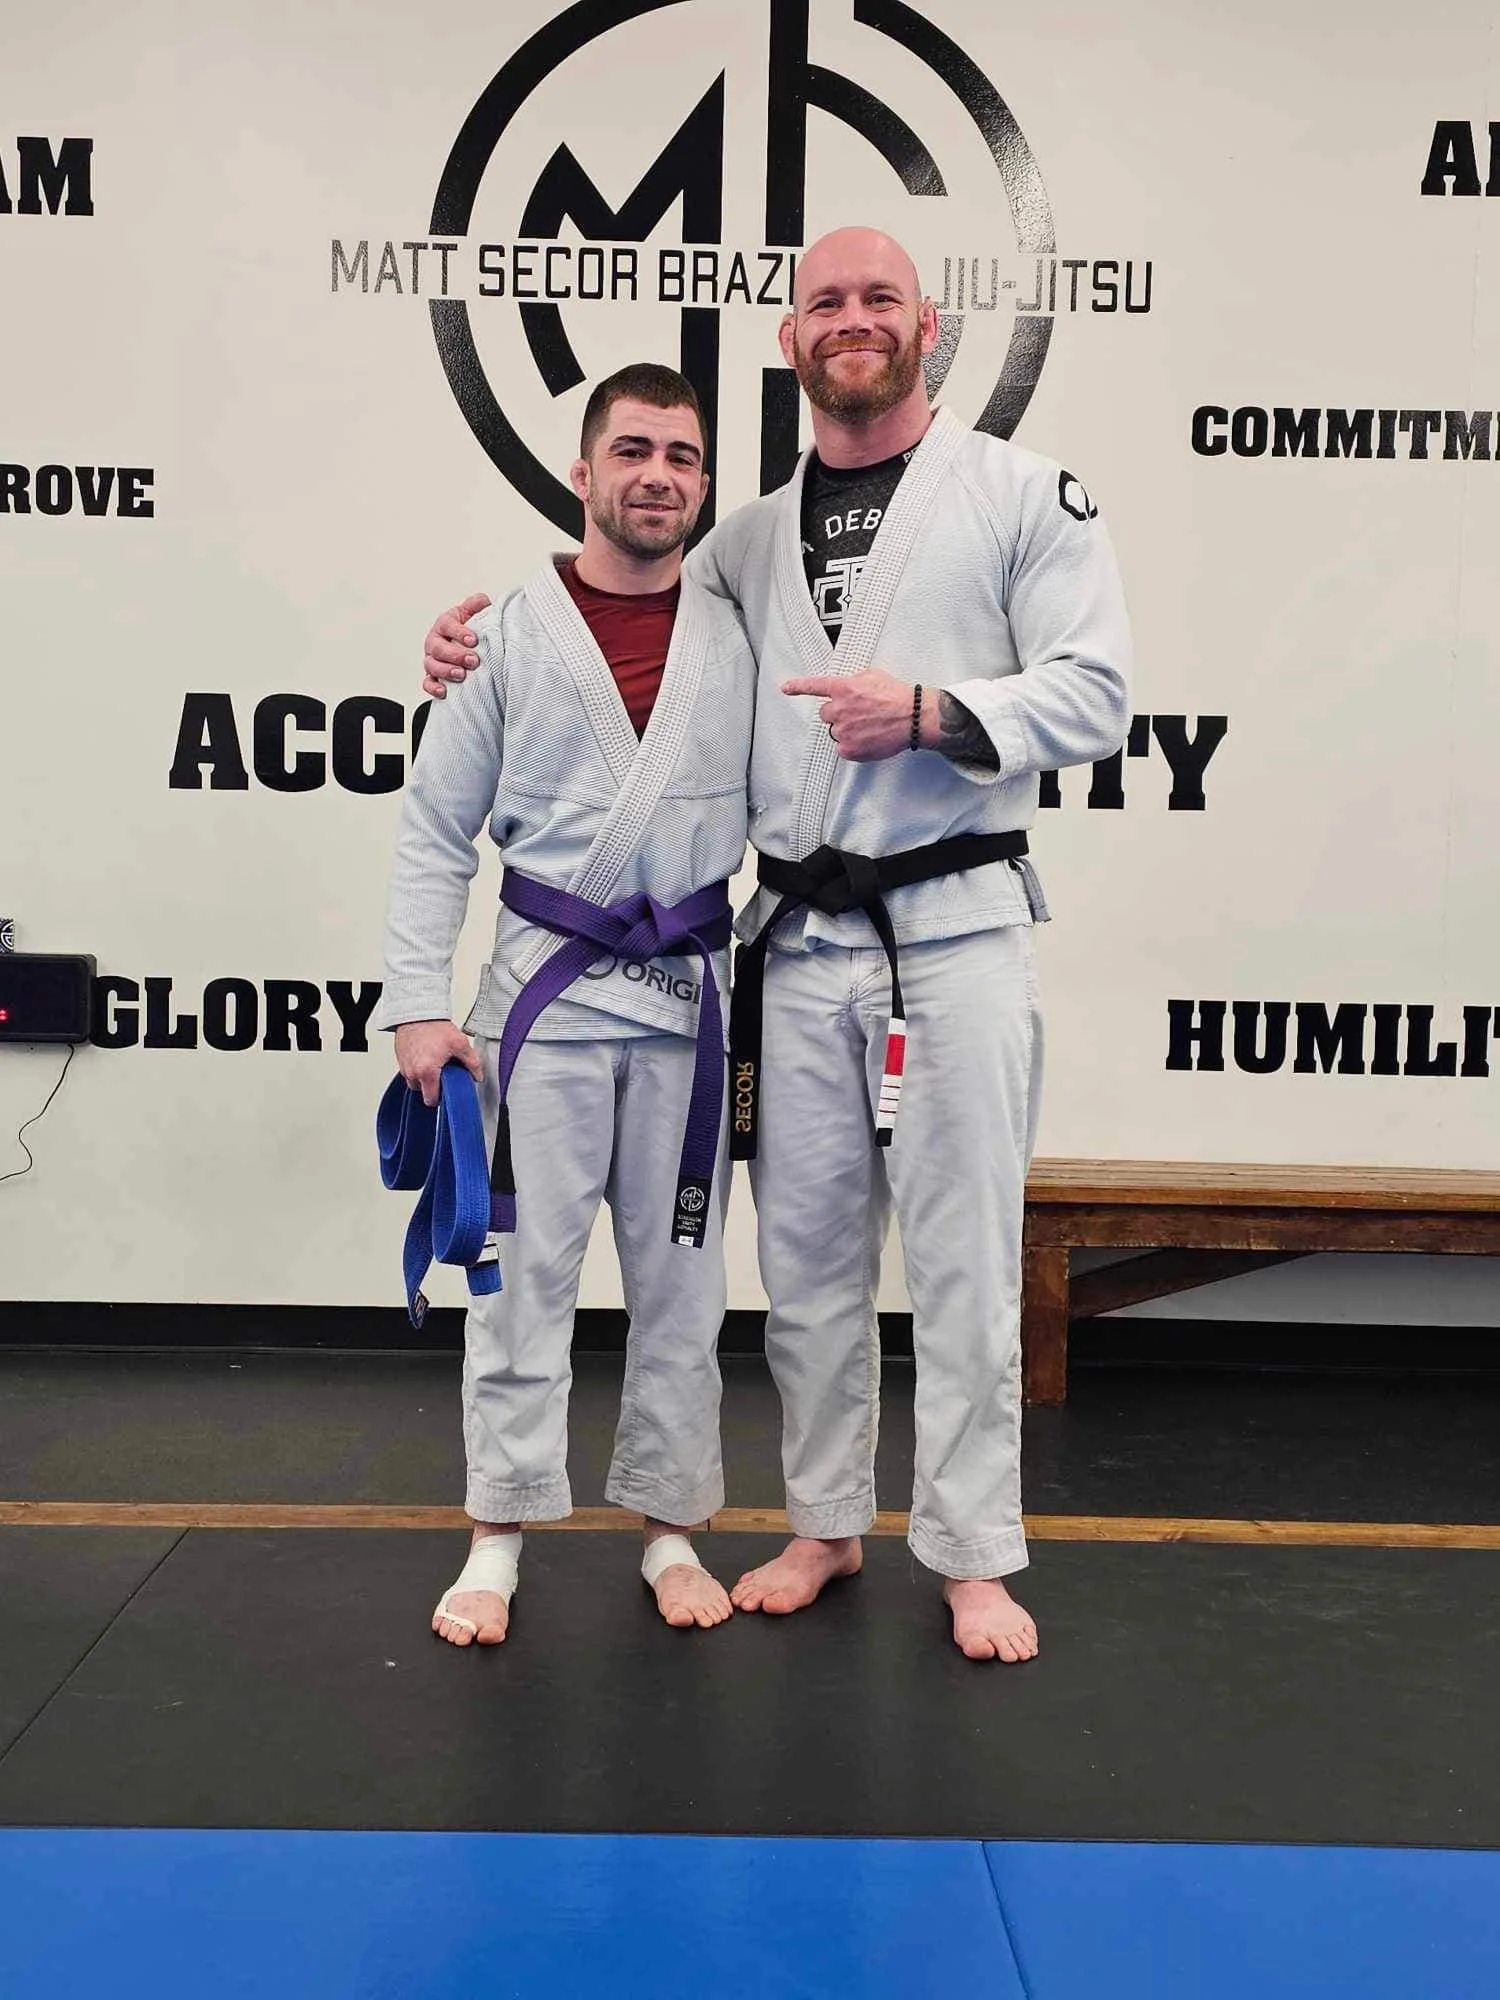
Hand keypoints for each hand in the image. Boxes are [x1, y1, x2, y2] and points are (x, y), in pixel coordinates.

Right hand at [394, 1021, 483, 1106]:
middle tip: (443, 1072)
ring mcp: (404, 1067)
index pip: (431, 1100)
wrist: (417, 1013)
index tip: (448, 1090)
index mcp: (427, 1072)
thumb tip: (477, 1076)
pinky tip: (427, 1056)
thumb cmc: (434, 1027)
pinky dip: (418, 1068)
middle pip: (423, 1092)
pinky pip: (410, 1071)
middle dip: (433, 1086)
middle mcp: (412, 1072)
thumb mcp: (460, 1043)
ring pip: (415, 1082)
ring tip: (435, 1062)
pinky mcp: (400, 1060)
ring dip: (425, 1077)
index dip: (441, 1097)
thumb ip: (472, 1063)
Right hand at [422, 594, 491, 699]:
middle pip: (438, 647)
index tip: (474, 640)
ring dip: (446, 671)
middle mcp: (435, 641)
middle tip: (473, 660)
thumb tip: (483, 601)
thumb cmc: (469, 631)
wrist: (466, 647)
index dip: (459, 632)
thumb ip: (477, 605)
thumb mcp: (473, 614)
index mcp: (445, 624)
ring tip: (461, 675)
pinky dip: (433, 688)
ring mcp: (432, 659)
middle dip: (455, 655)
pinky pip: (427, 683)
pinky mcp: (432, 676)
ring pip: (431, 665)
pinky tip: (444, 691)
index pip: (447, 625)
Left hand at [780, 668, 929, 762]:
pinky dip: (853, 745)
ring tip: (868, 726)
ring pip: (835, 731)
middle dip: (838, 713)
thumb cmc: (897, 697)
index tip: (786, 688)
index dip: (797, 687)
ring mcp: (843, 730)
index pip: (814, 686)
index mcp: (843, 688)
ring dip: (846, 729)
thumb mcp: (873, 676)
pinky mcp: (849, 749)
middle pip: (825, 714)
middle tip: (858, 714)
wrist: (913, 717)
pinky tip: (869, 738)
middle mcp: (839, 709)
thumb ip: (853, 680)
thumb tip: (847, 686)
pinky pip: (843, 748)